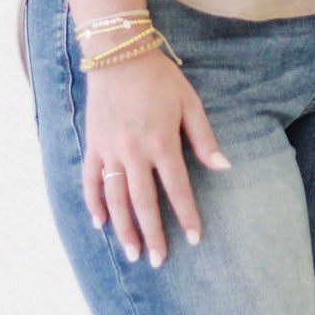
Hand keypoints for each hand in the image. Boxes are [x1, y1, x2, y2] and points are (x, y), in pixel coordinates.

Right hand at [82, 53, 229, 267]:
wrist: (118, 53)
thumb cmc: (159, 77)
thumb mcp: (190, 103)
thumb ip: (204, 138)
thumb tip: (223, 168)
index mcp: (162, 143)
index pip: (177, 189)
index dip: (186, 216)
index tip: (194, 239)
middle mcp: (133, 152)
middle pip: (143, 203)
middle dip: (153, 235)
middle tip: (158, 261)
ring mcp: (109, 150)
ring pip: (115, 198)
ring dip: (123, 228)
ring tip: (131, 253)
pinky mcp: (93, 144)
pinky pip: (90, 179)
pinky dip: (94, 202)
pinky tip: (100, 222)